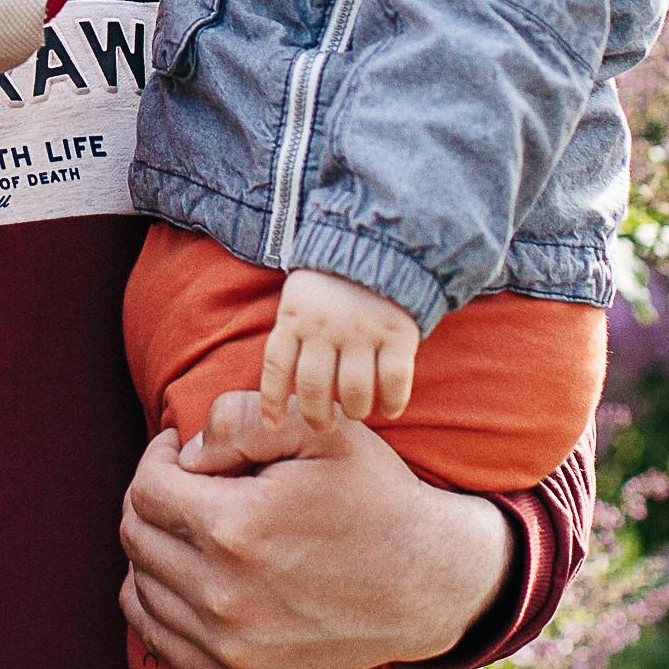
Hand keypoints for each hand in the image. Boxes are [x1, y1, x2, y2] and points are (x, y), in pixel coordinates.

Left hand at [120, 401, 512, 668]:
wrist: (428, 585)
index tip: (180, 450)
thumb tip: (185, 451)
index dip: (157, 458)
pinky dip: (159, 602)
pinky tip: (191, 573)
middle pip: (136, 537)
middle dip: (152, 499)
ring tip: (192, 527)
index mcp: (237, 530)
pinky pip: (159, 639)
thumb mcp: (322, 432)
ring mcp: (230, 648)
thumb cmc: (373, 496)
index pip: (147, 489)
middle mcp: (224, 597)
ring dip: (154, 549)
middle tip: (187, 483)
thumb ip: (242, 418)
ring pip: (139, 588)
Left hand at [262, 267, 420, 428]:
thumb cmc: (333, 281)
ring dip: (356, 411)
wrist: (381, 241)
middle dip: (317, 417)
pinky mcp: (397, 332)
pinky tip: (391, 409)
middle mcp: (325, 326)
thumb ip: (293, 333)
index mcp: (295, 316)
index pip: (276, 367)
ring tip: (358, 413)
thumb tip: (281, 386)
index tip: (272, 427)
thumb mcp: (300, 298)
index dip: (272, 402)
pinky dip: (393, 401)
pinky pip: (393, 380)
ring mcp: (362, 330)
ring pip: (354, 391)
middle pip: (313, 388)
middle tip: (324, 427)